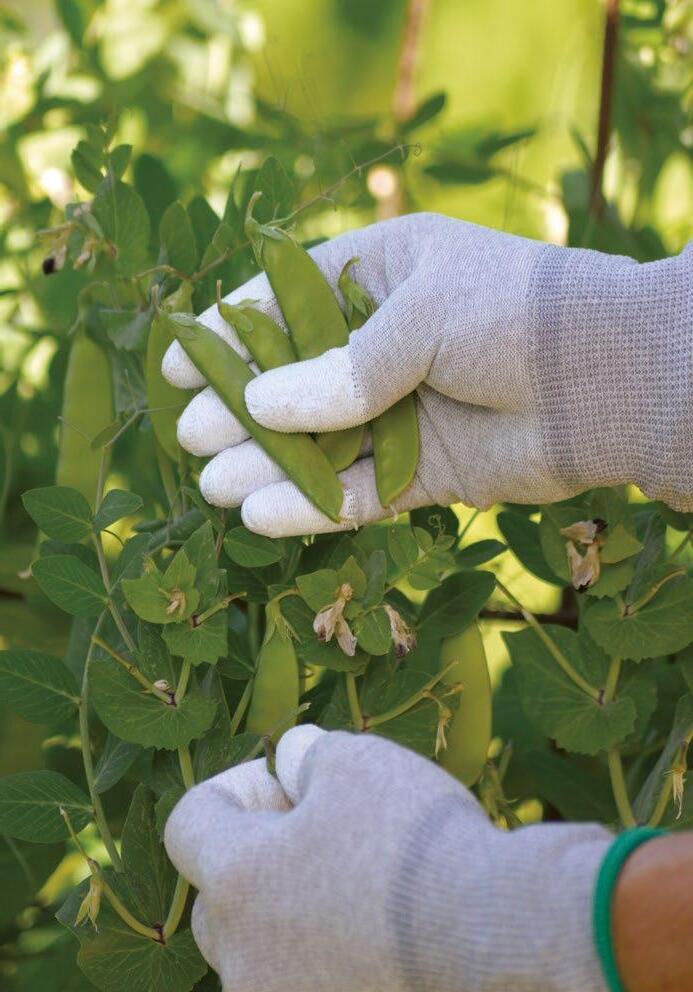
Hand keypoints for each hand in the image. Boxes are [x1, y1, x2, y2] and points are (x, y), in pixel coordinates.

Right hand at [162, 213, 688, 536]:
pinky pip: (359, 490)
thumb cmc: (516, 314)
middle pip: (294, 382)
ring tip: (216, 485)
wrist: (610, 381)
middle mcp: (385, 345)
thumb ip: (345, 367)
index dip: (230, 332)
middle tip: (194, 434)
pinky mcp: (426, 470)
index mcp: (381, 277)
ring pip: (321, 445)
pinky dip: (314, 504)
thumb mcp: (422, 315)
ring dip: (269, 464)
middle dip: (242, 409)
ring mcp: (405, 412)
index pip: (286, 302)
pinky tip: (265, 514)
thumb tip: (262, 403)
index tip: (179, 360)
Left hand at [164, 725, 610, 991]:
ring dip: (292, 913)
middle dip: (257, 858)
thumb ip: (307, 754)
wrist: (492, 937)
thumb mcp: (357, 762)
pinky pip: (305, 982)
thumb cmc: (415, 841)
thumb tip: (293, 758)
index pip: (188, 823)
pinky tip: (379, 931)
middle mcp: (243, 959)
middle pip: (219, 900)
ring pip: (263, 952)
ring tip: (358, 886)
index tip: (286, 780)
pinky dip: (326, 954)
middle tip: (320, 833)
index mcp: (237, 881)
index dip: (234, 787)